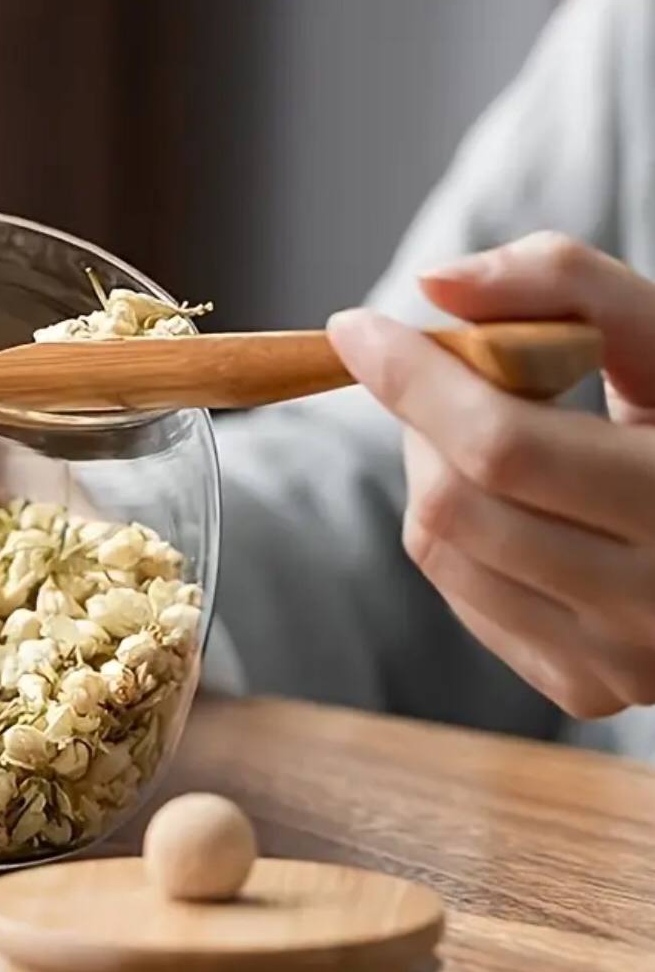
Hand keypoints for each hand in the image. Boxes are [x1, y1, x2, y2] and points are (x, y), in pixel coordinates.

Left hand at [327, 232, 654, 718]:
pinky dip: (456, 529)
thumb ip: (564, 286)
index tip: (354, 327)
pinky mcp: (583, 687)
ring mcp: (618, 660)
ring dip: (433, 471)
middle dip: (423, 421)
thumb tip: (433, 285)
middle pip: (455, 502)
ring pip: (440, 549)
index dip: (413, 381)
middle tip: (446, 378)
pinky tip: (515, 501)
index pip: (503, 446)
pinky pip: (459, 592)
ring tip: (490, 432)